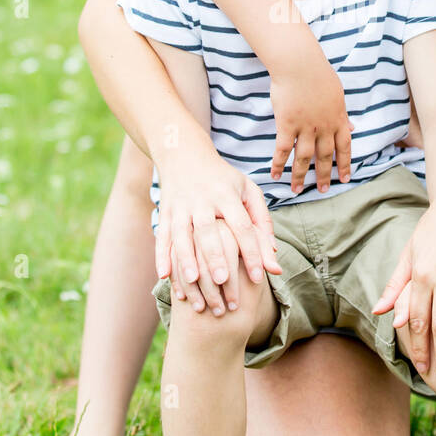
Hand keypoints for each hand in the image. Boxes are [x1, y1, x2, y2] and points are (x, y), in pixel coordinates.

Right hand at [156, 153, 280, 314]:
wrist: (185, 154)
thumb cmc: (224, 179)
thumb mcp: (248, 190)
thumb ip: (263, 222)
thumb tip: (274, 255)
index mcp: (227, 195)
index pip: (242, 226)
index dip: (251, 251)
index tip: (258, 277)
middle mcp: (202, 200)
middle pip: (209, 230)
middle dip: (215, 255)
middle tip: (223, 280)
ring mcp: (181, 206)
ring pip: (182, 234)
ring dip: (186, 258)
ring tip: (193, 281)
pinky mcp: (165, 212)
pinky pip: (162, 235)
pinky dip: (161, 255)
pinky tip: (164, 275)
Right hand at [270, 59, 352, 194]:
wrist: (300, 65)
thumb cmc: (318, 74)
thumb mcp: (338, 95)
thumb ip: (343, 114)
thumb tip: (353, 127)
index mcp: (338, 119)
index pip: (344, 147)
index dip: (345, 164)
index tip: (345, 178)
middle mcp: (324, 127)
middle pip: (325, 156)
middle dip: (324, 175)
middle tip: (322, 190)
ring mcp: (305, 127)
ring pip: (304, 158)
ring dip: (300, 176)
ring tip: (297, 190)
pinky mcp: (287, 124)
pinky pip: (283, 149)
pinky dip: (279, 163)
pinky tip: (275, 175)